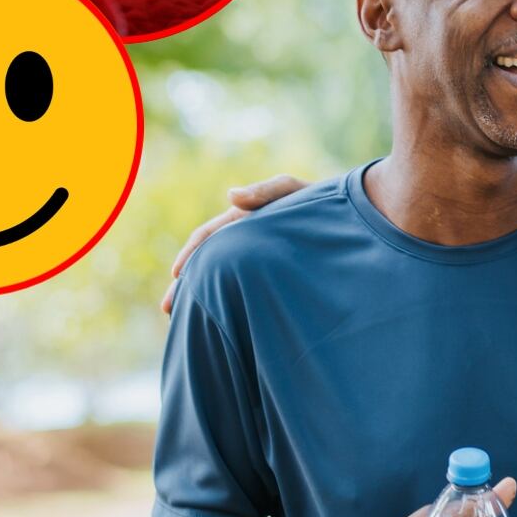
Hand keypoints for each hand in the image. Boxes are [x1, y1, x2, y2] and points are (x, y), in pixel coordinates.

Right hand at [160, 174, 310, 313]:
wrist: (348, 220)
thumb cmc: (321, 202)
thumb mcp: (294, 191)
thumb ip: (265, 191)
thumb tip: (230, 196)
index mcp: (241, 221)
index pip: (207, 237)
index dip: (190, 255)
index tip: (176, 275)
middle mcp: (243, 242)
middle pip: (206, 264)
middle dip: (186, 286)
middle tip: (168, 309)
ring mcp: (255, 260)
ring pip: (221, 280)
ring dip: (203, 297)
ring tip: (187, 322)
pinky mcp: (271, 277)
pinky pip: (243, 291)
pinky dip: (228, 303)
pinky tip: (222, 324)